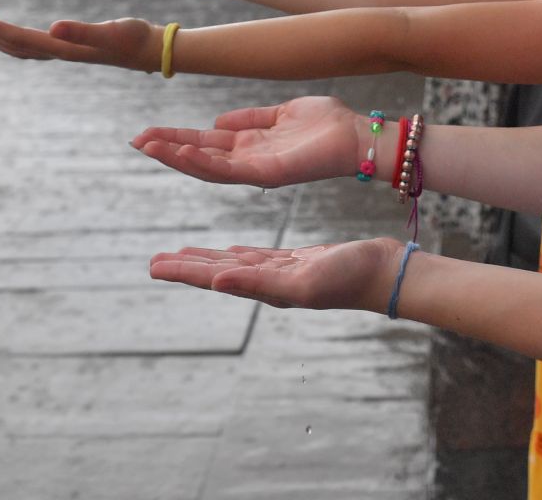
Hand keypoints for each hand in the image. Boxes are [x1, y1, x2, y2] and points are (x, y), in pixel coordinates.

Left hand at [0, 12, 156, 70]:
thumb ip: (80, 31)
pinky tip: (15, 34)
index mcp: (62, 47)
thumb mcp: (108, 31)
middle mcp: (58, 51)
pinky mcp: (71, 47)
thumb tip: (52, 27)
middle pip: (14, 45)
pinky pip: (35, 44)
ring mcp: (64, 51)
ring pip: (21, 47)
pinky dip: (17, 39)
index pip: (19, 37)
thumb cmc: (133, 38)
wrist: (151, 51)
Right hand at [131, 96, 368, 187]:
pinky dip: (202, 162)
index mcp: (251, 145)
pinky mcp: (267, 174)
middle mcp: (249, 160)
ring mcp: (256, 169)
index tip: (147, 133)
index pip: (205, 142)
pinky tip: (181, 153)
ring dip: (176, 157)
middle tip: (135, 141)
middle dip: (167, 149)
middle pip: (199, 156)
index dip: (176, 138)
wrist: (358, 135)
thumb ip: (250, 119)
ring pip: (207, 167)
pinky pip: (228, 171)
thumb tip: (216, 120)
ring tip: (148, 146)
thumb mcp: (282, 114)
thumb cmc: (329, 124)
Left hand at [148, 237, 401, 311]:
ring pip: (236, 264)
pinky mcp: (299, 262)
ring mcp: (285, 272)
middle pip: (219, 272)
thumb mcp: (302, 280)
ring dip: (209, 260)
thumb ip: (258, 282)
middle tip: (155, 262)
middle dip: (187, 266)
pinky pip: (260, 257)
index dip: (184, 272)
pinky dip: (239, 255)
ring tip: (183, 255)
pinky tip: (231, 253)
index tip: (154, 267)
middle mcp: (270, 282)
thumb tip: (216, 284)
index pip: (216, 278)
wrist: (386, 274)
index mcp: (266, 287)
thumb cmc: (351, 279)